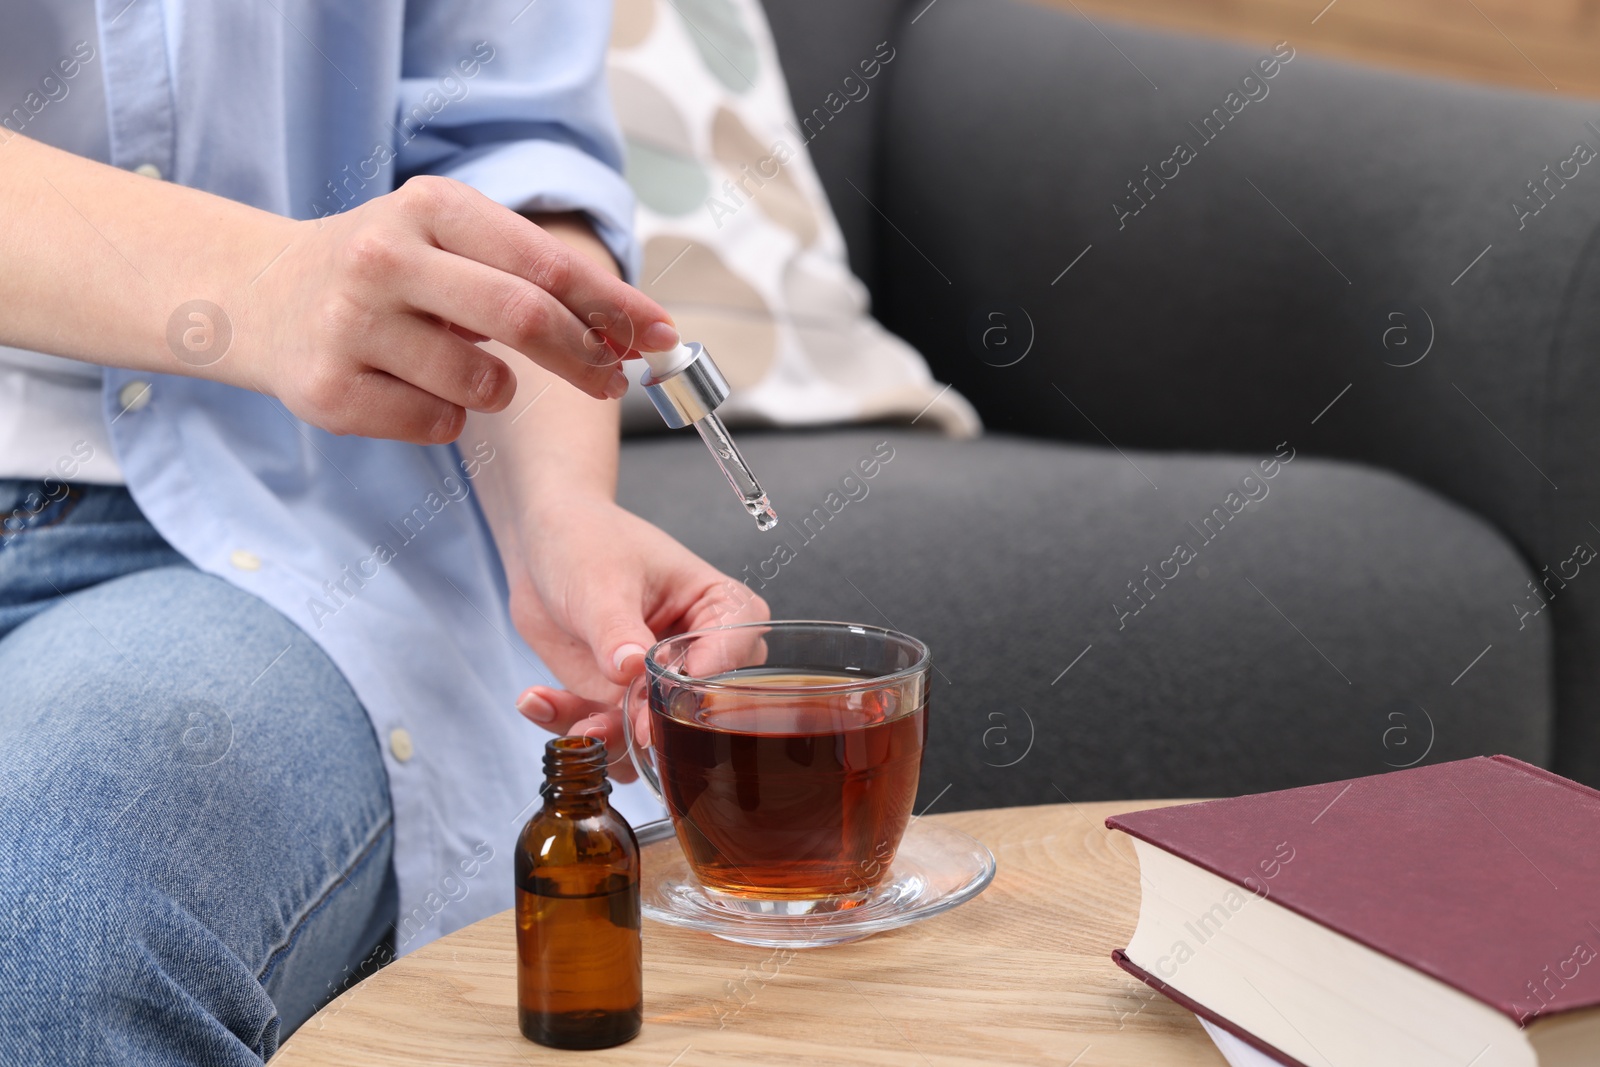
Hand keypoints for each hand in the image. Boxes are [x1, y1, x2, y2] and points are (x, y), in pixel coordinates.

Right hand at [243, 175, 678, 443]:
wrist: (260, 296)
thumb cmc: (384, 272)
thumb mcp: (446, 239)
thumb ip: (528, 274)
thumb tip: (633, 329)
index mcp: (428, 207)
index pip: (547, 262)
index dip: (614, 305)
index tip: (659, 335)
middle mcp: (384, 257)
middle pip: (525, 318)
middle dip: (584, 357)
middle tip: (610, 380)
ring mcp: (350, 325)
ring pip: (482, 384)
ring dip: (497, 390)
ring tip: (466, 370)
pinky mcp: (328, 390)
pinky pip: (436, 424)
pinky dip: (447, 418)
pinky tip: (413, 389)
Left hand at [503, 495, 768, 781]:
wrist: (541, 545)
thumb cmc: (586, 540)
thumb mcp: (601, 581)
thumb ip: (616, 631)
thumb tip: (631, 670)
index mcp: (717, 605)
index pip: (735, 648)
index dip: (706, 677)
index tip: (668, 692)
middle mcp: (696, 650)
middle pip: (702, 706)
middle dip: (657, 725)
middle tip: (620, 724)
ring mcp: (656, 680)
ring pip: (653, 734)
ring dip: (611, 737)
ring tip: (572, 719)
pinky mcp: (618, 699)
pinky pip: (606, 732)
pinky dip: (571, 725)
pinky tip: (537, 699)